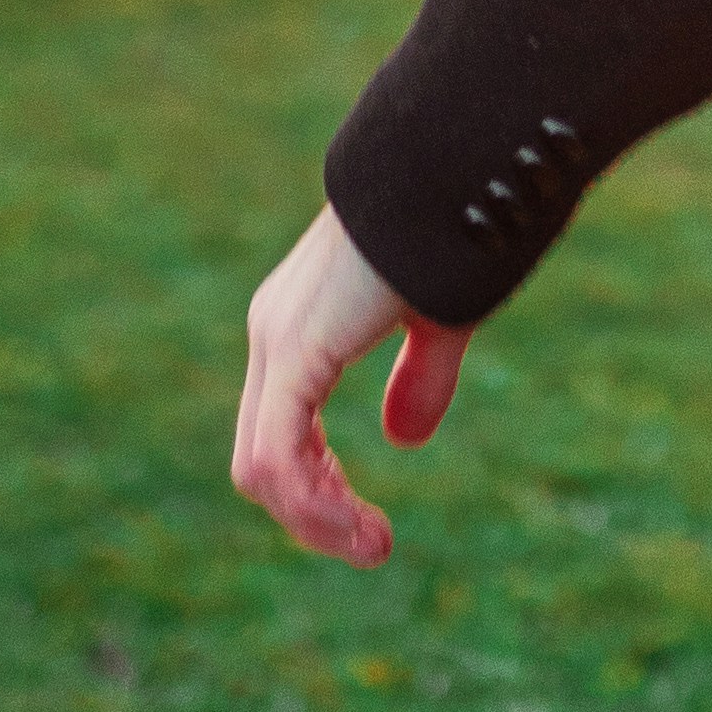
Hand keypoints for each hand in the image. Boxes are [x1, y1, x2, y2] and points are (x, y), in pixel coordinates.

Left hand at [231, 204, 473, 565]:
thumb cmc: (451, 229)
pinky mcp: (297, 347)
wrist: (450, 166)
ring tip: (373, 545)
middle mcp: (274, 332)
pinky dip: (314, 504)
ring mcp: (279, 339)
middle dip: (314, 517)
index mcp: (298, 327)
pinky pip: (278, 454)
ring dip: (315, 522)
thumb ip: (418, 379)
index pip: (279, 435)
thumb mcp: (437, 321)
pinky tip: (360, 523)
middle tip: (373, 546)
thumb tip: (404, 440)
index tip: (370, 526)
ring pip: (261, 469)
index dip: (319, 490)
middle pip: (261, 461)